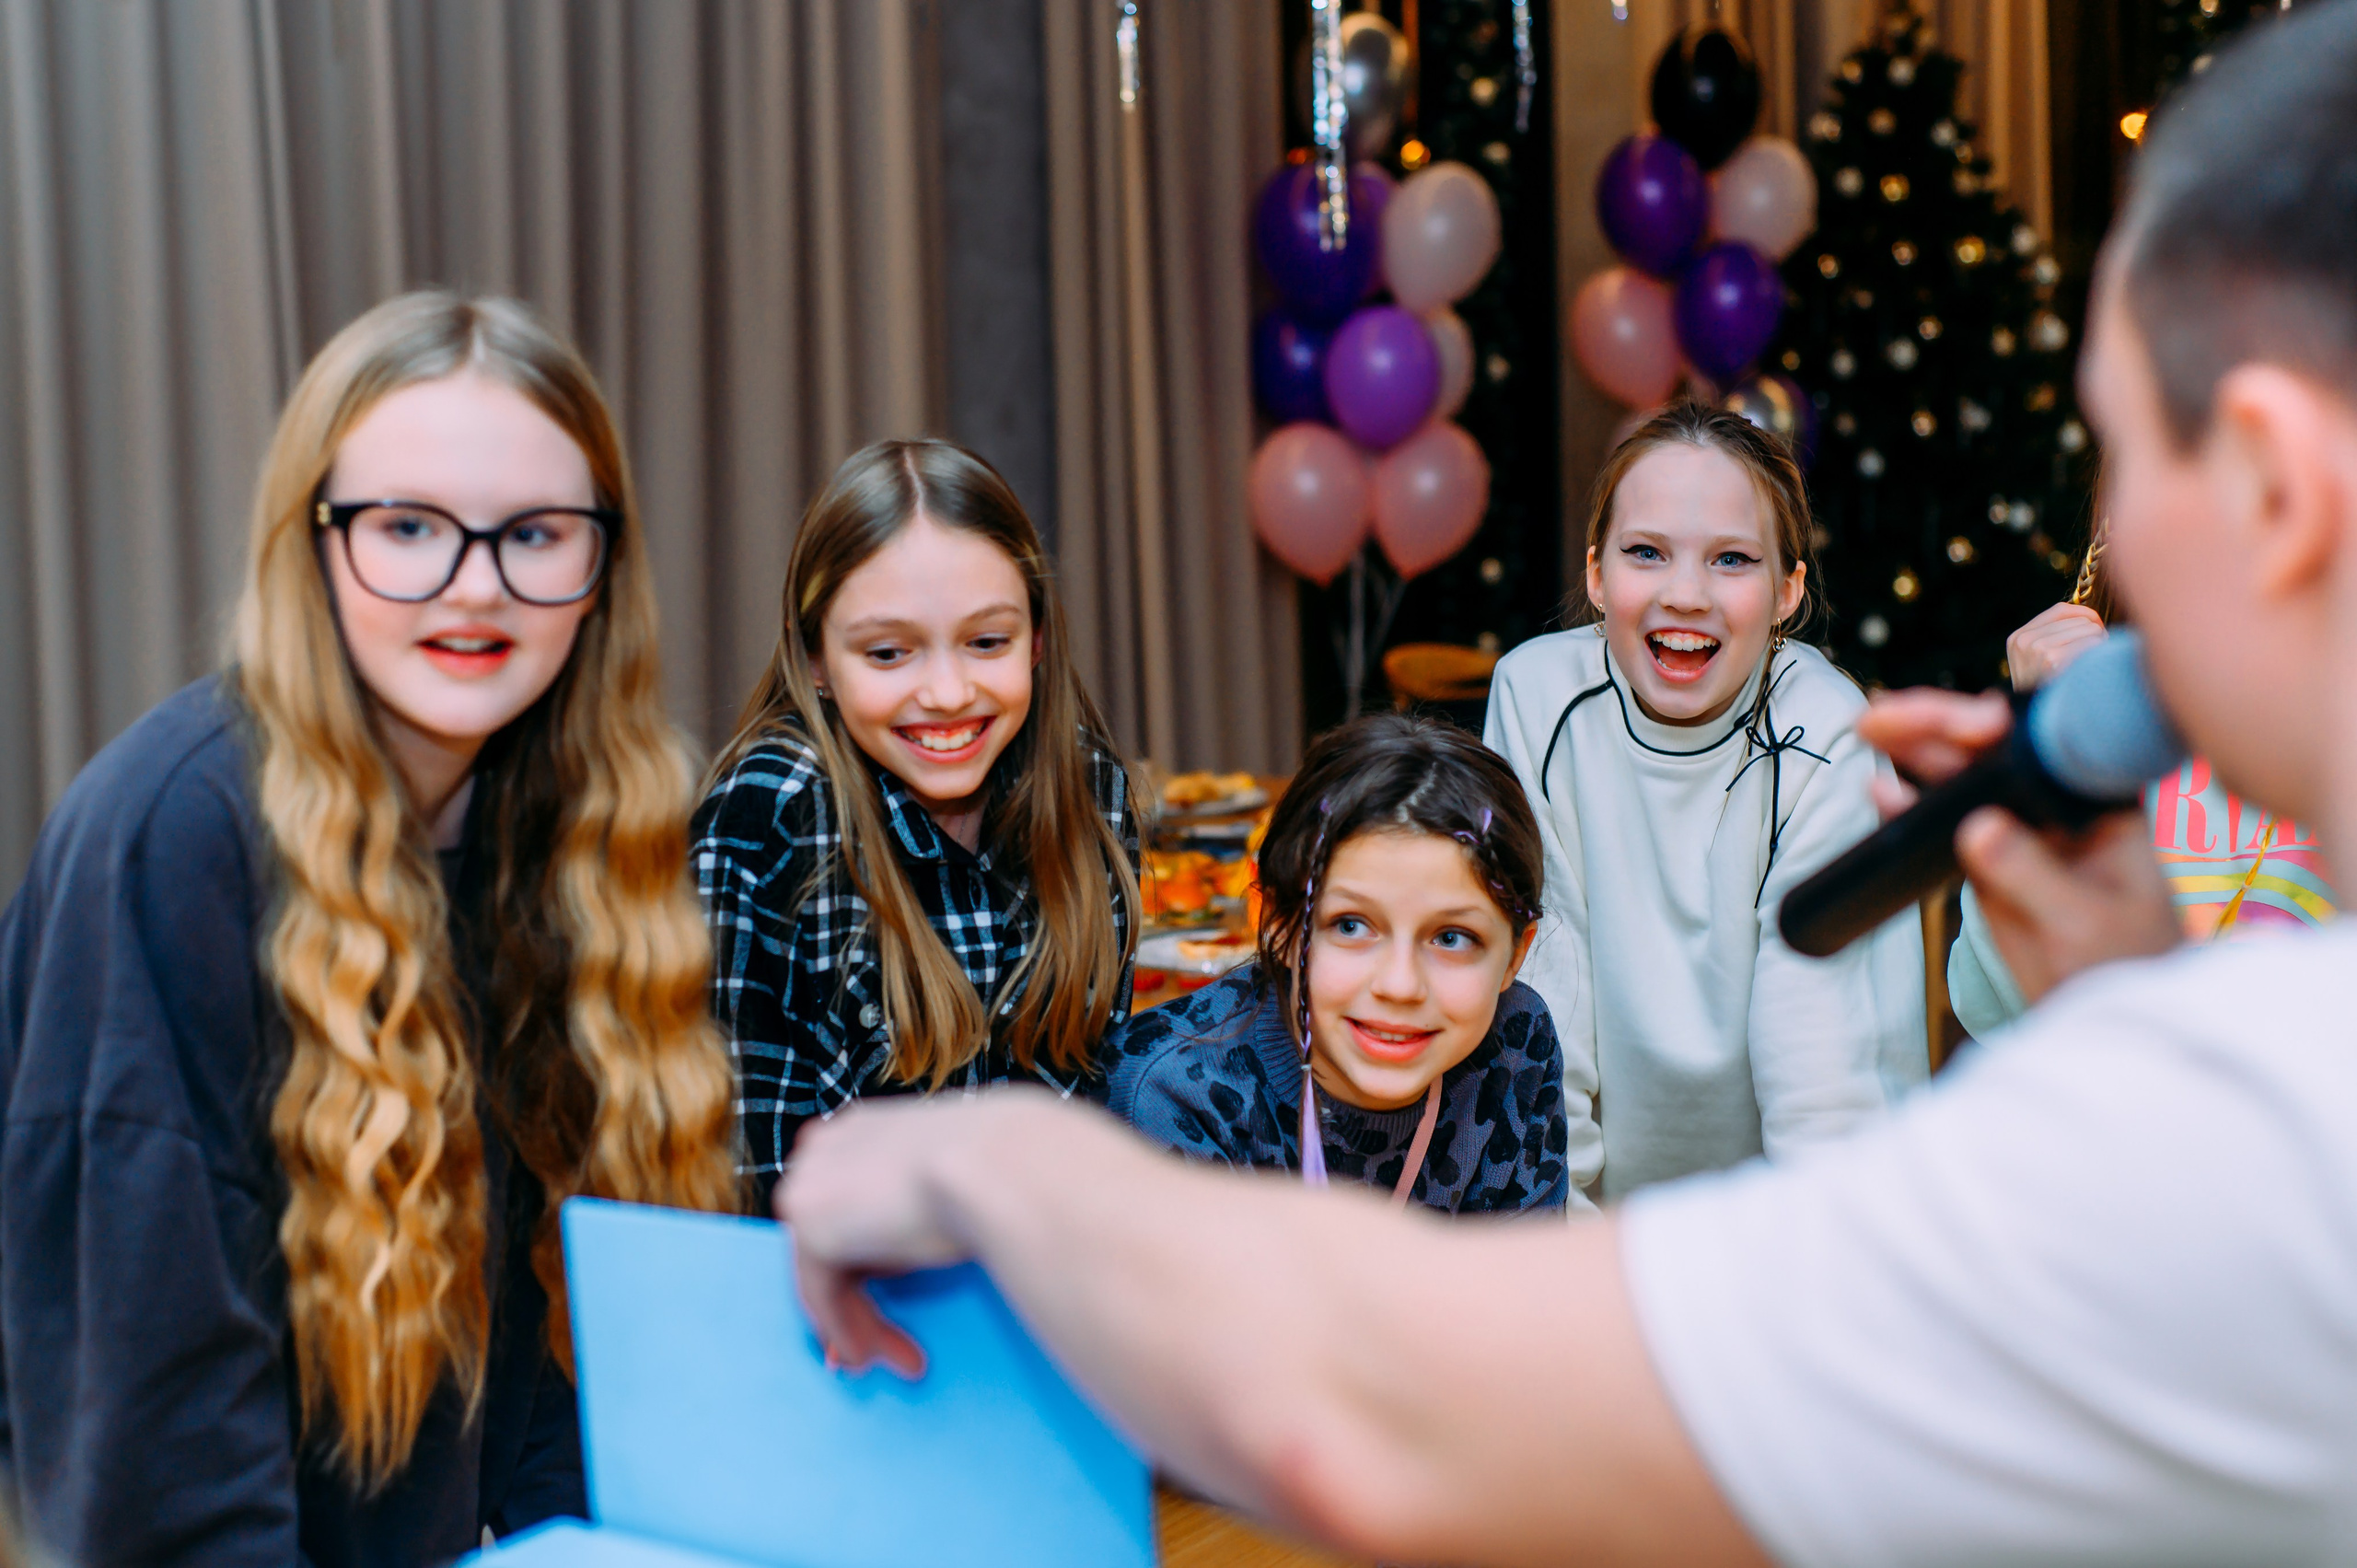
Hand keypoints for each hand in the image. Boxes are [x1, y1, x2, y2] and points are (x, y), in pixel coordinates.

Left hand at [775, 1097, 1014, 1378]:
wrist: (1002, 1163)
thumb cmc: (1000, 1165)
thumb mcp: (951, 1176)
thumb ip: (916, 1199)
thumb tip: (912, 1243)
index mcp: (861, 1130)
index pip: (844, 1200)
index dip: (863, 1255)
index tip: (890, 1291)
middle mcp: (826, 1148)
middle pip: (830, 1238)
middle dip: (856, 1296)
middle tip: (890, 1341)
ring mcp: (811, 1183)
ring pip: (825, 1271)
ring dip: (859, 1320)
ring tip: (899, 1358)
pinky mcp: (810, 1225)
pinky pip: (819, 1294)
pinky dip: (843, 1329)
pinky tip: (870, 1356)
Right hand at [1855, 686, 2180, 1000]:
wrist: (2111, 1002)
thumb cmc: (2125, 962)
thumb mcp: (2082, 921)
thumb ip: (2030, 874)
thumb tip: (1976, 828)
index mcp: (2100, 802)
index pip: (2050, 745)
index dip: (2005, 725)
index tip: (1970, 725)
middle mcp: (2059, 803)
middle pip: (1996, 750)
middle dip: (1942, 726)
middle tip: (1887, 718)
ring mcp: (2022, 827)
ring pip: (1965, 778)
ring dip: (1919, 753)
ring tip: (1873, 730)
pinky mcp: (1990, 856)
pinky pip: (1946, 821)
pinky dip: (1912, 806)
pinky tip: (1883, 793)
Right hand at [2005, 602, 2107, 691]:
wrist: (2042, 729)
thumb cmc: (2050, 695)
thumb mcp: (2039, 664)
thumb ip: (2056, 638)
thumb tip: (2094, 618)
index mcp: (2017, 638)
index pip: (2061, 610)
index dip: (2086, 616)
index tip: (2099, 630)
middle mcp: (2024, 641)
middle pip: (2079, 619)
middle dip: (2094, 635)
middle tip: (2093, 662)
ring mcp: (2036, 650)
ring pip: (2090, 629)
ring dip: (2100, 647)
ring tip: (2092, 670)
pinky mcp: (2052, 660)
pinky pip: (2093, 642)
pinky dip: (2101, 657)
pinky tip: (2094, 673)